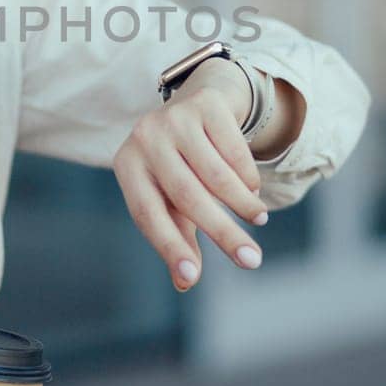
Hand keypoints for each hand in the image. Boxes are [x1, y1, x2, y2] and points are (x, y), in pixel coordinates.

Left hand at [114, 60, 267, 290]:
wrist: (196, 103)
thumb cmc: (178, 165)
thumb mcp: (169, 199)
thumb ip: (175, 237)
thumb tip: (184, 283)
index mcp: (127, 166)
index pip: (146, 214)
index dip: (169, 247)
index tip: (191, 278)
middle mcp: (144, 138)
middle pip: (187, 196)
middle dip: (223, 233)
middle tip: (252, 261)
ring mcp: (174, 117)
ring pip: (216, 175)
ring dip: (243, 204)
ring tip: (258, 219)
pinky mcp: (206, 104)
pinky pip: (235, 151)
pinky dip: (248, 176)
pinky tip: (251, 188)